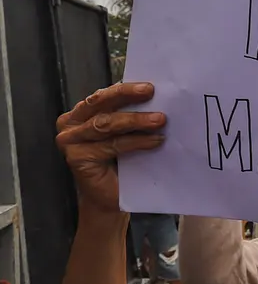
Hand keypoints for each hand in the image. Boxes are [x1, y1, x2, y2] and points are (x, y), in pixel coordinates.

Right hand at [55, 82, 164, 212]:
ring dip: (136, 120)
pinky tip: (155, 142)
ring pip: (106, 123)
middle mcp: (71, 122)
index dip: (126, 88)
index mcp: (83, 112)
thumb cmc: (121, 164)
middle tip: (151, 91)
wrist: (111, 199)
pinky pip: (112, 145)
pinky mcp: (76, 156)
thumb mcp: (126, 134)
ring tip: (161, 120)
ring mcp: (71, 140)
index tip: (149, 84)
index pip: (105, 95)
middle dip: (127, 95)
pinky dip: (136, 142)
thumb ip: (131, 116)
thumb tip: (158, 98)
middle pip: (101, 103)